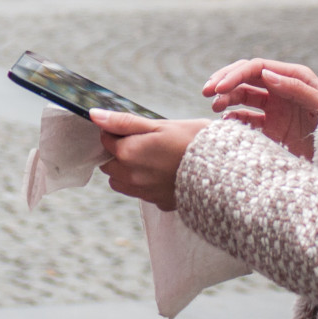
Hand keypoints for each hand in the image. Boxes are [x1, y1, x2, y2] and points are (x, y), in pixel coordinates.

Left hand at [92, 111, 208, 211]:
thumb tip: (94, 115)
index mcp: (128, 153)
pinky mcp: (158, 203)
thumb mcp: (159, 125)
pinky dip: (144, 183)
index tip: (134, 129)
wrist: (223, 171)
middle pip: (109, 163)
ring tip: (152, 158)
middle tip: (144, 142)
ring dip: (127, 170)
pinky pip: (140, 192)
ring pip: (120, 181)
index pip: (105, 140)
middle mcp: (130, 176)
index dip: (116, 131)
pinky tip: (163, 173)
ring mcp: (143, 193)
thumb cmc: (193, 142)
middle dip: (118, 153)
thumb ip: (123, 122)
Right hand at [202, 59, 317, 159]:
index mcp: (292, 77)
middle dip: (224, 82)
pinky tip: (226, 124)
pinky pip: (247, 120)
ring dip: (226, 99)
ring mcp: (275, 109)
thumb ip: (296, 88)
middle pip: (245, 78)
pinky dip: (234, 119)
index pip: (256, 68)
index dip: (235, 74)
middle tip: (205, 92)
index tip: (219, 87)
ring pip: (242, 97)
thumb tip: (265, 74)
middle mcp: (281, 89)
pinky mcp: (272, 129)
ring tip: (214, 107)